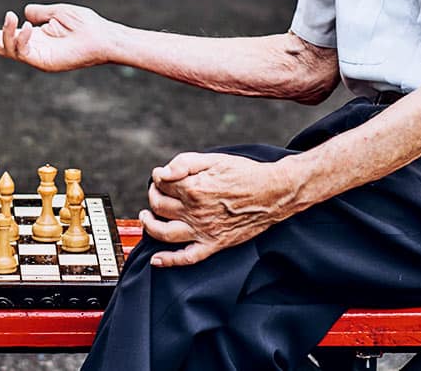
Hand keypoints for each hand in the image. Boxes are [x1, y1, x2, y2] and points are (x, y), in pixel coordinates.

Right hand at [0, 3, 118, 73]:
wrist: (104, 37)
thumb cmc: (86, 25)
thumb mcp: (58, 12)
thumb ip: (40, 12)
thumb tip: (25, 12)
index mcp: (36, 38)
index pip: (9, 36)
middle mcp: (34, 49)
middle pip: (3, 47)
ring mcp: (38, 58)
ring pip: (10, 51)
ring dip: (5, 35)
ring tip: (10, 16)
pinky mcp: (45, 63)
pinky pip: (25, 53)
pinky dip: (21, 40)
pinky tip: (27, 27)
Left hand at [139, 152, 304, 267]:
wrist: (273, 193)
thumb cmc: (246, 174)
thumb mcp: (214, 159)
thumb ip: (184, 163)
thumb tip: (161, 173)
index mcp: (194, 188)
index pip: (161, 185)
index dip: (158, 178)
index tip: (162, 177)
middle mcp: (195, 211)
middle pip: (159, 206)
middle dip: (153, 197)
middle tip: (157, 192)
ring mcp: (204, 231)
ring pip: (164, 233)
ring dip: (149, 225)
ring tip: (147, 218)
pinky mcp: (214, 244)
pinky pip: (187, 258)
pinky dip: (169, 261)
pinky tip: (157, 260)